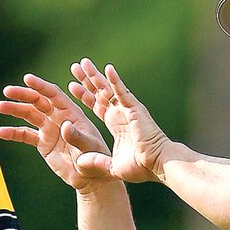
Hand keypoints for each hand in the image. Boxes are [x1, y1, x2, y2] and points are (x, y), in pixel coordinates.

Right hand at [0, 74, 114, 194]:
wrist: (90, 177)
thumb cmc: (95, 158)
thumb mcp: (89, 147)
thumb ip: (77, 137)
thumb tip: (64, 126)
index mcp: (72, 113)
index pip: (54, 95)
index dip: (41, 86)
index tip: (27, 79)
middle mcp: (59, 118)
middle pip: (38, 101)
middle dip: (23, 95)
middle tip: (7, 91)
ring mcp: (49, 129)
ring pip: (29, 115)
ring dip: (14, 110)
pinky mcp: (43, 143)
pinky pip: (26, 135)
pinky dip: (14, 133)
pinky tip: (1, 132)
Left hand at [68, 59, 170, 183]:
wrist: (157, 164)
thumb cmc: (140, 166)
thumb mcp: (112, 165)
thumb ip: (96, 162)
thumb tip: (80, 163)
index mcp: (116, 124)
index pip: (97, 106)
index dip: (85, 96)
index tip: (72, 86)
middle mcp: (121, 113)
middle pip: (100, 92)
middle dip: (87, 80)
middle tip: (75, 66)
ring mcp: (127, 109)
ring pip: (108, 88)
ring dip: (95, 75)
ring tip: (83, 63)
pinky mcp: (135, 108)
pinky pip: (122, 91)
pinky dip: (115, 80)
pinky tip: (107, 68)